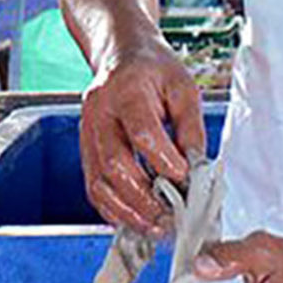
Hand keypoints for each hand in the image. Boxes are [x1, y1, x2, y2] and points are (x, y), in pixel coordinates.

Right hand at [80, 43, 207, 238]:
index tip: (186, 181)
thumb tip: (197, 170)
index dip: (165, 162)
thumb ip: (190, 129)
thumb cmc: (155, 71)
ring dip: (127, 211)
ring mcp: (87, 133)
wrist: (121, 56)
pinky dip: (113, 210)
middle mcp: (99, 113)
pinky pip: (93, 187)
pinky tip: (136, 221)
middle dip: (144, 197)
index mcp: (127, 91)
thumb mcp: (184, 89)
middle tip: (171, 217)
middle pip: (115, 164)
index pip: (142, 133)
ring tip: (155, 227)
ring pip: (99, 182)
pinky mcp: (85, 150)